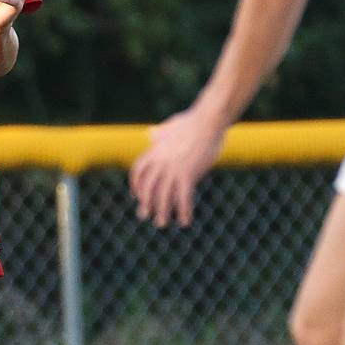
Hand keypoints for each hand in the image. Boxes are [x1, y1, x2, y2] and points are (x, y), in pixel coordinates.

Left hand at [128, 106, 227, 227]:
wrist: (208, 120)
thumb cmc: (193, 121)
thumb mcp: (172, 125)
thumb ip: (161, 133)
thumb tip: (151, 133)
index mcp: (155, 150)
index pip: (138, 171)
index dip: (136, 186)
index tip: (137, 196)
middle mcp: (160, 161)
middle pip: (148, 188)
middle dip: (146, 203)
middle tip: (145, 216)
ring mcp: (173, 169)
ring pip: (163, 197)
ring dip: (162, 212)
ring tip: (162, 223)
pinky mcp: (188, 174)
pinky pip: (183, 198)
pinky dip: (184, 211)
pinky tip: (186, 221)